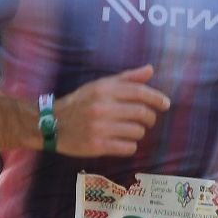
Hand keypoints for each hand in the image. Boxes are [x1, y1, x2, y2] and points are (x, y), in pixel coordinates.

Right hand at [51, 65, 169, 156]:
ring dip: (138, 132)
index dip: (156, 98)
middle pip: (142, 113)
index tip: (165, 104)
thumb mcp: (100, 86)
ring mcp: (99, 128)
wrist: (52, 124)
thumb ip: (127, 78)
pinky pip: (128, 147)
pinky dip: (130, 146)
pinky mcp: (97, 146)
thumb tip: (151, 70)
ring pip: (137, 132)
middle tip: (147, 120)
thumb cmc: (81, 103)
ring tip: (129, 130)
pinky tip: (122, 142)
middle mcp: (102, 107)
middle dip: (150, 118)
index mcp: (104, 90)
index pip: (139, 92)